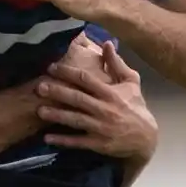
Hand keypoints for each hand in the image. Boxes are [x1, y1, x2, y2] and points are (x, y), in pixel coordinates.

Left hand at [36, 42, 156, 160]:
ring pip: (76, 120)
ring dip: (57, 115)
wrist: (146, 138)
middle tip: (39, 87)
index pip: (86, 80)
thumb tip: (106, 42)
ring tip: (39, 110)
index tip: (51, 67)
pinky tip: (47, 138)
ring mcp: (101, 128)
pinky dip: (63, 140)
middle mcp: (105, 110)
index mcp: (111, 93)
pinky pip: (78, 142)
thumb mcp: (131, 82)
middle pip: (78, 99)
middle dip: (58, 92)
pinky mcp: (98, 144)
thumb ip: (117, 64)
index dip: (68, 72)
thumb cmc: (135, 106)